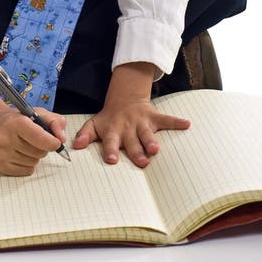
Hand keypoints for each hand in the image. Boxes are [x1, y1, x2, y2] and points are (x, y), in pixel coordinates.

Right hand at [0, 105, 66, 175]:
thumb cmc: (16, 119)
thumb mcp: (36, 113)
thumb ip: (54, 121)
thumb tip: (62, 139)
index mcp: (15, 123)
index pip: (41, 138)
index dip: (53, 142)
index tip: (55, 141)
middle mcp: (5, 139)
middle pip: (40, 152)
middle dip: (42, 147)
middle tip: (34, 139)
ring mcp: (1, 154)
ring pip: (34, 162)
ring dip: (35, 155)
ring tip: (25, 145)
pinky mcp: (0, 166)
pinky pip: (27, 171)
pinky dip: (28, 164)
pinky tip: (20, 153)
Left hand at [72, 96, 189, 167]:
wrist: (125, 99)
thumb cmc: (108, 118)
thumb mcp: (94, 124)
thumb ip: (85, 135)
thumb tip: (75, 147)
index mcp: (113, 131)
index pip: (110, 142)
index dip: (111, 150)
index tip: (112, 160)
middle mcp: (127, 127)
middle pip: (132, 142)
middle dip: (136, 152)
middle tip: (142, 162)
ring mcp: (141, 122)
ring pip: (148, 134)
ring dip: (152, 141)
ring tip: (157, 149)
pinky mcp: (154, 117)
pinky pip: (167, 120)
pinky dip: (176, 122)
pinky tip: (186, 124)